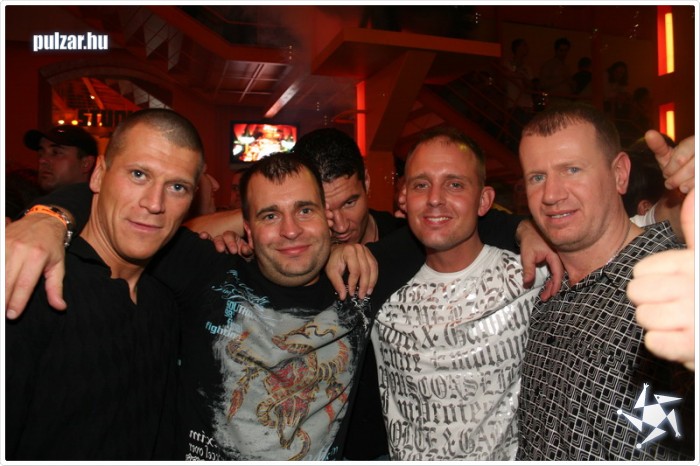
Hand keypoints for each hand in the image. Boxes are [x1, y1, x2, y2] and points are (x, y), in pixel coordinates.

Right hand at [5, 214, 67, 317]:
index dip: (17, 301)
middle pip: (7, 280)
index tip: (12, 315)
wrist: (44, 220)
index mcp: (37, 257)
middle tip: (2, 313)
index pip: (24, 284)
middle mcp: (19, 250)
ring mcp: (6, 244)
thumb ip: (56, 287)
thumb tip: (60, 307)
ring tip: (0, 302)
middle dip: (3, 298)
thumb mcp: (58, 266)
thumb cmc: (52, 246)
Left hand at [325, 243, 377, 299]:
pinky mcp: (369, 253)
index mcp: (349, 251)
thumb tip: (343, 296)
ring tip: (368, 292)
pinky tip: (370, 285)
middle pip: (365, 269)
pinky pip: (374, 266)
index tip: (351, 293)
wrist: (335, 251)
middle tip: (361, 295)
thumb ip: (337, 284)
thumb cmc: (333, 260)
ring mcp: (366, 250)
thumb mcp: (331, 272)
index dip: (354, 283)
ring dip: (371, 282)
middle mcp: (359, 249)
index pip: (355, 270)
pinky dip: (373, 277)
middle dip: (364, 285)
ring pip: (373, 268)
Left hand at [516, 219, 562, 300]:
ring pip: (557, 274)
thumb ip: (528, 270)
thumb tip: (527, 284)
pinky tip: (546, 285)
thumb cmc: (529, 240)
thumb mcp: (527, 256)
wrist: (528, 229)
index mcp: (555, 256)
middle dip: (553, 288)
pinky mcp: (552, 258)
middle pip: (559, 276)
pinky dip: (551, 278)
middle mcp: (558, 258)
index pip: (558, 273)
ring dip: (551, 284)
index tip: (550, 295)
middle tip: (545, 298)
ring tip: (545, 295)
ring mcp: (556, 258)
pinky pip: (554, 270)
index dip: (555, 285)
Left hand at [628, 187, 694, 370]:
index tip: (672, 284)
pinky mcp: (692, 346)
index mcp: (693, 263)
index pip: (641, 270)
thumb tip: (692, 192)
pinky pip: (653, 341)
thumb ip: (695, 228)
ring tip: (680, 321)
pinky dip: (664, 344)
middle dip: (649, 300)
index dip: (650, 279)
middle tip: (673, 304)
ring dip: (657, 323)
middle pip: (635, 292)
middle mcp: (694, 288)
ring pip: (642, 317)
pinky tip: (682, 339)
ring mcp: (694, 318)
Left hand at [646, 130, 694, 192]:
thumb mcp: (668, 153)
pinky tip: (688, 188)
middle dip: (676, 178)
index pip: (680, 158)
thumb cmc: (679, 162)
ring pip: (696, 178)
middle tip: (670, 182)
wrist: (690, 169)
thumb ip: (659, 145)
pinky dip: (692, 189)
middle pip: (690, 169)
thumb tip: (649, 134)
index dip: (670, 169)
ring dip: (685, 185)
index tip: (666, 173)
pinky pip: (698, 186)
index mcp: (694, 142)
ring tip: (680, 185)